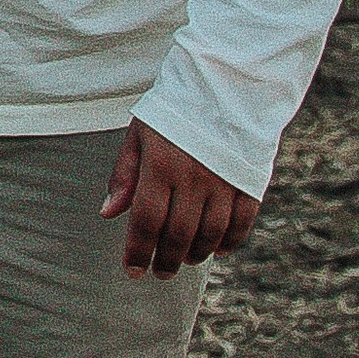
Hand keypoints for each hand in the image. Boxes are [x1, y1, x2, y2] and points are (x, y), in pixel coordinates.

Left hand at [101, 121, 258, 277]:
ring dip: (196, 254)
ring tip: (184, 260)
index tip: (133, 271)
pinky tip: (217, 251)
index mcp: (161, 165)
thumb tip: (109, 214)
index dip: (138, 251)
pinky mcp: (249, 180)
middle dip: (166, 260)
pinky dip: (230, 242)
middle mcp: (194, 176)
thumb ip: (124, 175)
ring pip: (211, 234)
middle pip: (179, 234)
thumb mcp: (139, 135)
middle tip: (159, 273)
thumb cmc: (173, 111)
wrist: (222, 84)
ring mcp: (224, 180)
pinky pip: (241, 222)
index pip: (146, 221)